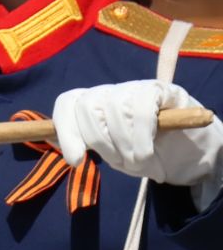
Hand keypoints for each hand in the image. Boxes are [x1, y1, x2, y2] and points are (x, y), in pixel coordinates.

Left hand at [52, 80, 222, 206]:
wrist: (187, 155)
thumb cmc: (144, 154)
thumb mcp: (111, 154)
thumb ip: (87, 146)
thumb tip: (63, 146)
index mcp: (92, 105)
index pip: (67, 103)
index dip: (66, 130)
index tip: (75, 160)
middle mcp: (110, 91)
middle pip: (88, 106)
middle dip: (101, 142)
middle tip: (120, 162)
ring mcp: (135, 88)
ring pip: (114, 108)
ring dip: (125, 145)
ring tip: (138, 161)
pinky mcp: (162, 90)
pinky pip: (142, 107)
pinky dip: (142, 136)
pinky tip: (148, 151)